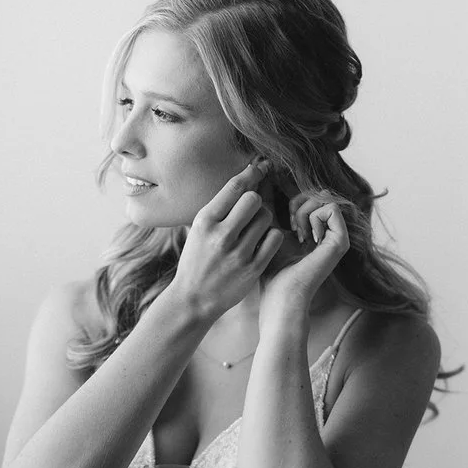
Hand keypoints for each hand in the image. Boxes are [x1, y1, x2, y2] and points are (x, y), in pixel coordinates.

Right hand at [170, 158, 283, 322]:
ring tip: (254, 230)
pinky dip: (271, 237)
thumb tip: (245, 179)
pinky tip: (262, 242)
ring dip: (264, 220)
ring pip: (267, 218)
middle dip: (256, 201)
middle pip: (254, 199)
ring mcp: (238, 254)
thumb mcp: (198, 229)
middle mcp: (221, 236)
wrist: (193, 299)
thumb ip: (219, 207)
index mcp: (205, 221)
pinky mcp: (253, 269)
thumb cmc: (197, 259)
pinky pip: (274, 239)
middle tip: (251, 211)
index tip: (259, 169)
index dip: (251, 173)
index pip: (234, 187)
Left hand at [259, 191, 349, 317]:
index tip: (281, 211)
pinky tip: (306, 237)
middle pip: (318, 191)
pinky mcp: (340, 241)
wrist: (280, 293)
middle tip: (289, 225)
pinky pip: (331, 208)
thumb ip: (272, 204)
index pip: (310, 194)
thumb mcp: (270, 227)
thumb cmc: (272, 267)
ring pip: (325, 197)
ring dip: (304, 210)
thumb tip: (261, 172)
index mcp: (315, 228)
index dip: (293, 193)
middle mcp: (329, 230)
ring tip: (297, 233)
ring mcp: (337, 235)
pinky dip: (314, 217)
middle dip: (298, 201)